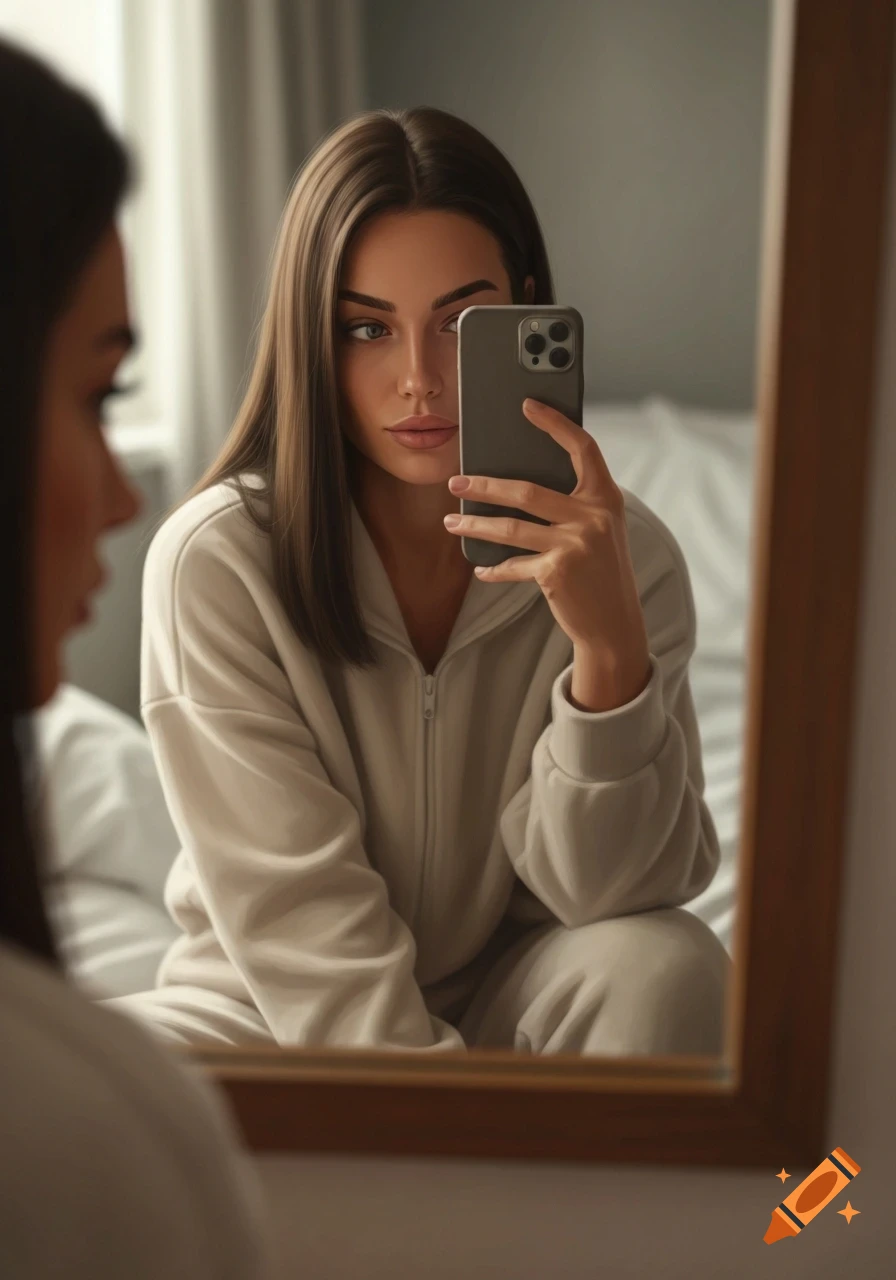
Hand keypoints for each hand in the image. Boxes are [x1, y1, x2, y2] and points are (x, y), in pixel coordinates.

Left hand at [444, 398, 650, 709]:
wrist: (615, 624)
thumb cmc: (602, 574)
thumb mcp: (600, 532)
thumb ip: (574, 506)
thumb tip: (518, 485)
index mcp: (606, 499)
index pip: (583, 448)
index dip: (555, 423)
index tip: (528, 405)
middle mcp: (593, 517)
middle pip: (527, 490)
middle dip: (484, 485)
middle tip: (456, 481)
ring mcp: (575, 544)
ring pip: (510, 527)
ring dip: (474, 524)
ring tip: (452, 522)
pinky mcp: (556, 572)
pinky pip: (513, 565)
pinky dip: (494, 569)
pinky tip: (481, 568)